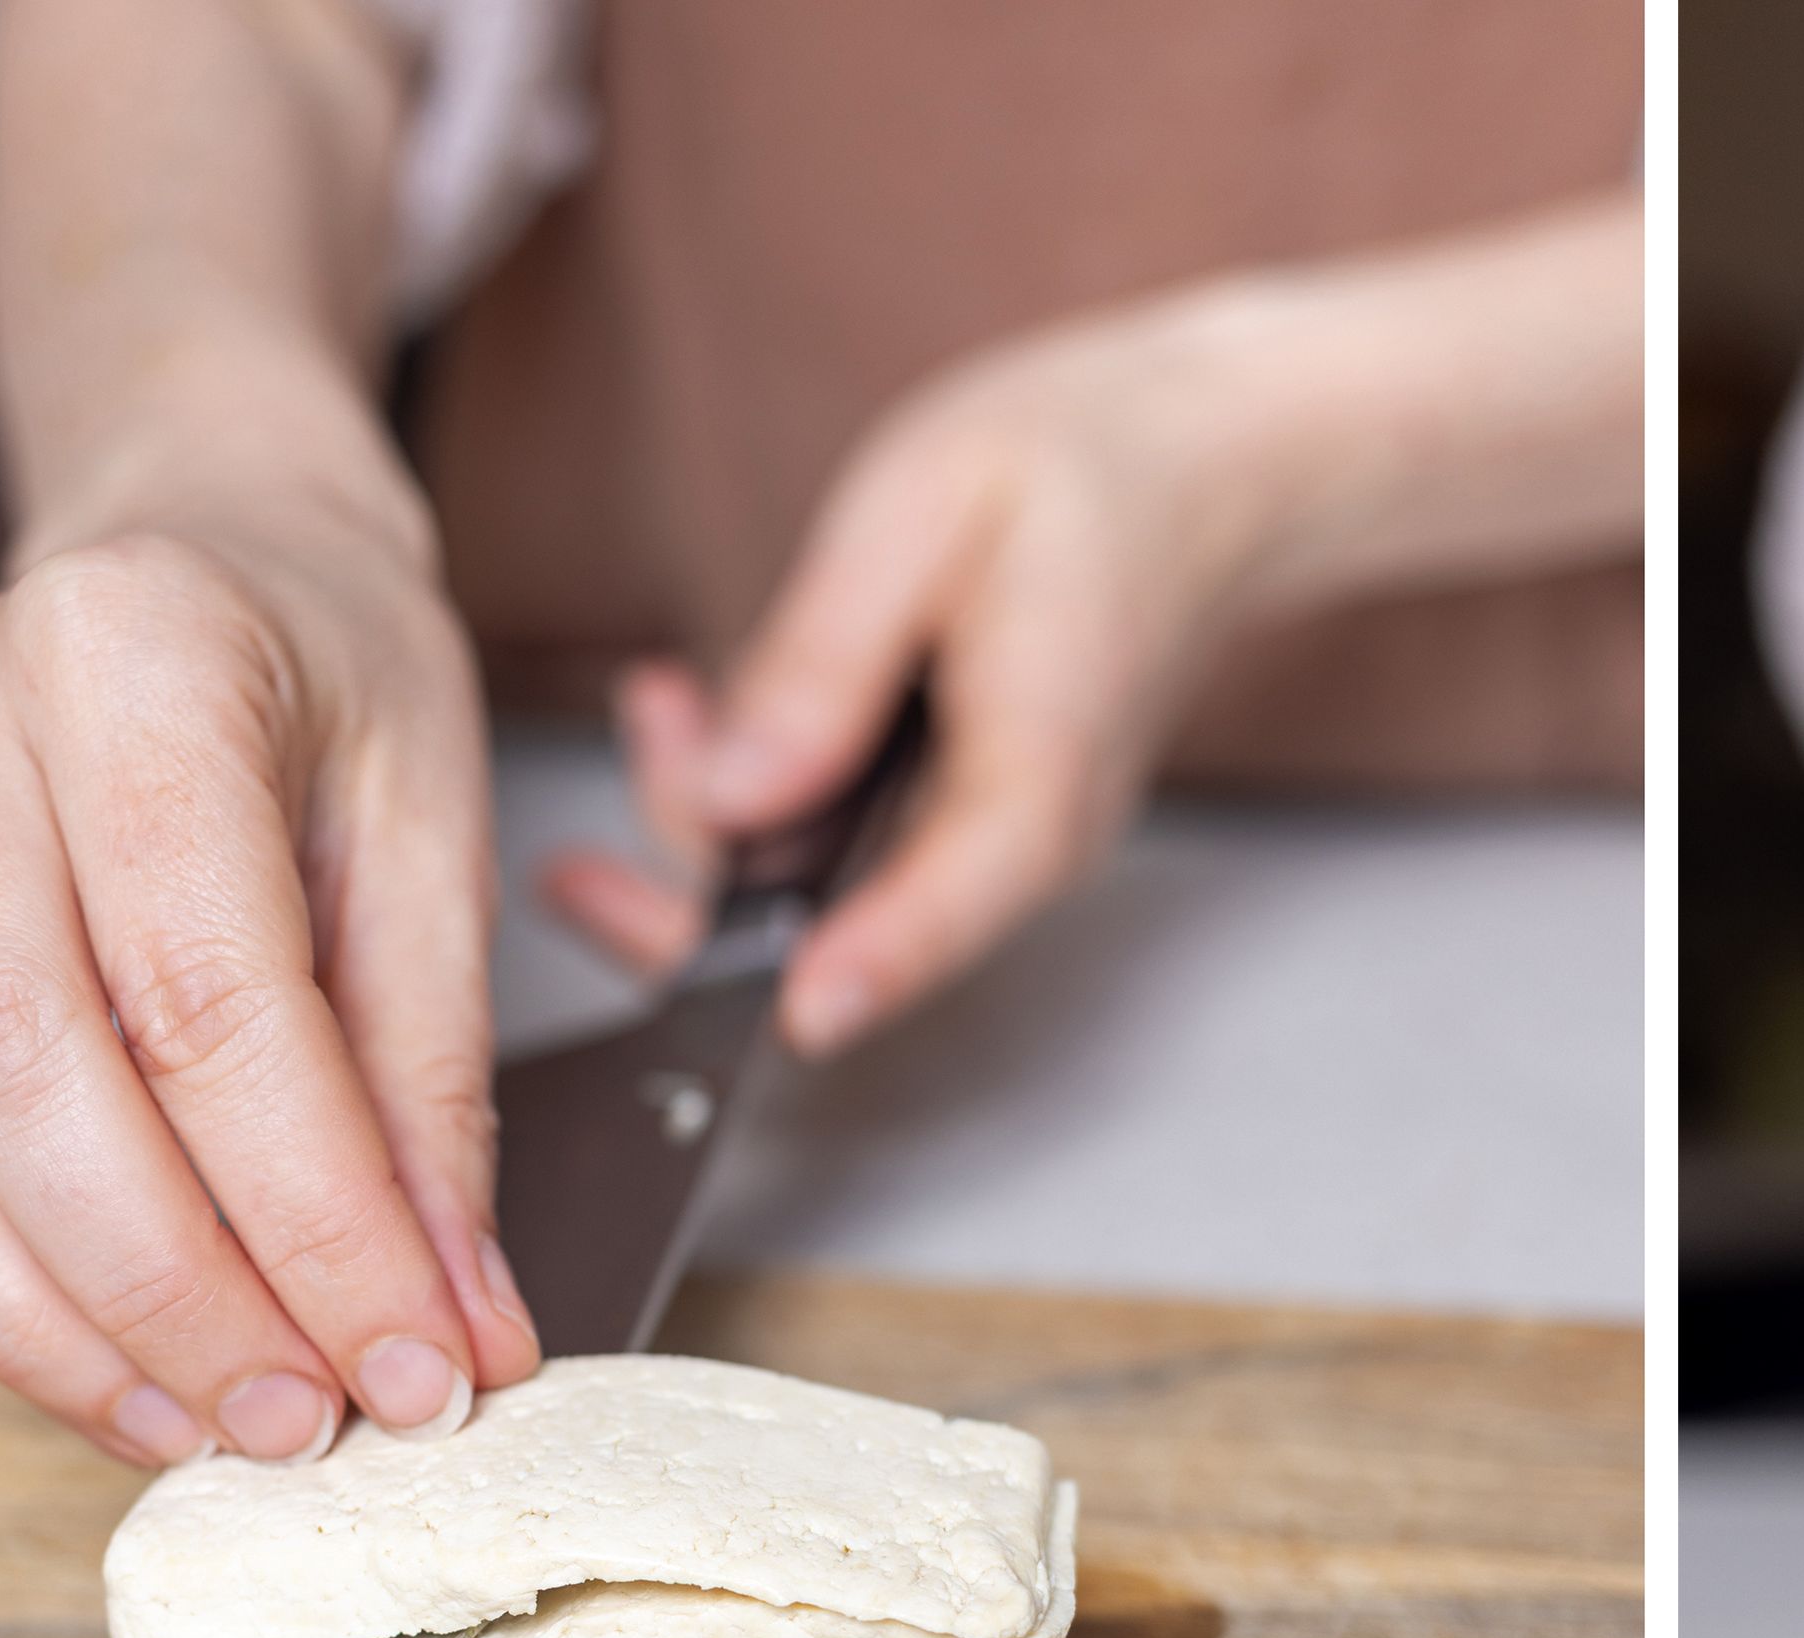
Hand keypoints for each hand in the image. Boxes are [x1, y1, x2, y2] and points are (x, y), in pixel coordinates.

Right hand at [0, 497, 534, 1468]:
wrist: (204, 540)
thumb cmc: (333, 669)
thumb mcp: (439, 835)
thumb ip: (436, 1080)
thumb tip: (453, 1313)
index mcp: (135, 656)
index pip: (210, 995)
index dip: (315, 1215)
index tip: (420, 1361)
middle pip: (30, 1068)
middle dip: (182, 1288)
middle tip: (318, 1422)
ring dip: (64, 1316)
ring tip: (218, 1427)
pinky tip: (112, 1367)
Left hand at [538, 299, 1353, 1049]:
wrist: (1209, 468)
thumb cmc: (1085, 466)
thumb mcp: (924, 513)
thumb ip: (822, 662)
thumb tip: (731, 795)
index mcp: (1040, 770)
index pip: (938, 911)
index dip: (841, 970)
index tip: (764, 1006)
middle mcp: (1030, 841)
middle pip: (851, 939)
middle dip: (702, 889)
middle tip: (594, 831)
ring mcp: (1003, 844)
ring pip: (835, 901)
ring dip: (720, 828)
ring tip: (663, 702)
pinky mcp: (971, 824)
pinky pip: (853, 858)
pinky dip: (766, 806)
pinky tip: (716, 717)